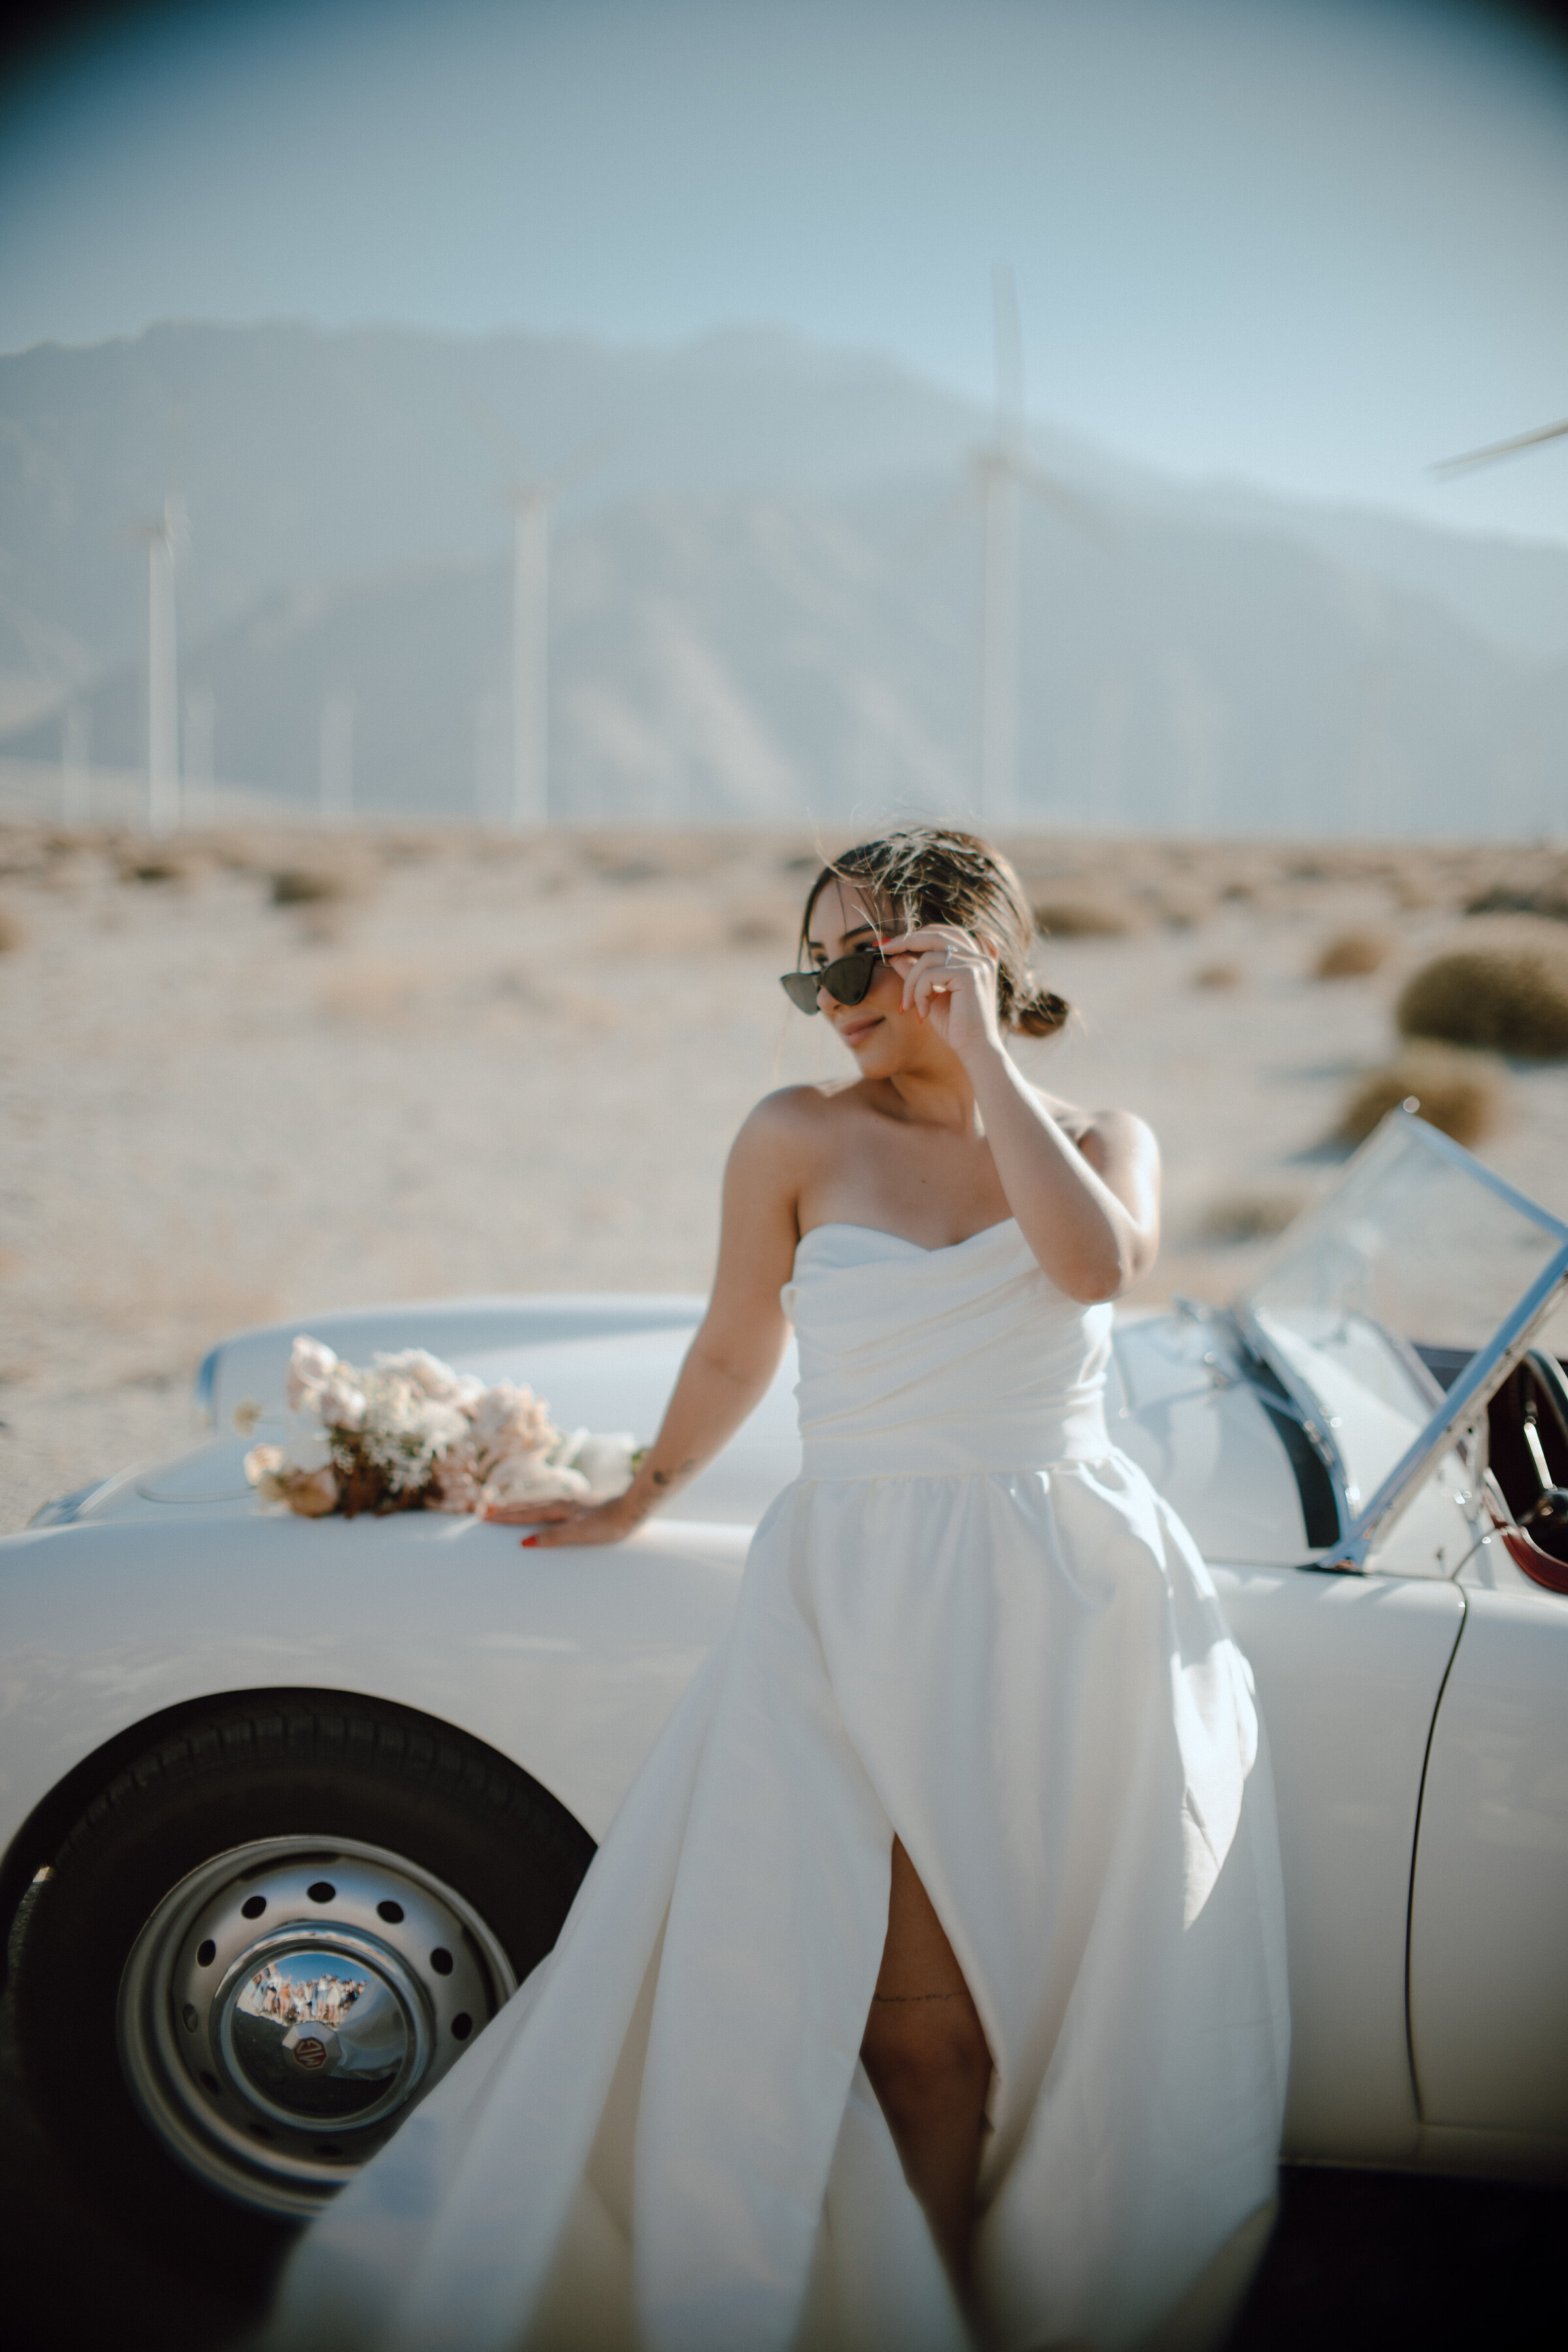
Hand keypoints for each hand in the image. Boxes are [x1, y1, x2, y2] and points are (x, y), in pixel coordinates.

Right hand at [483, 1493, 646, 1548]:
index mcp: (559, 1508)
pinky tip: (545, 1513)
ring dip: (523, 1509)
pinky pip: (553, 1508)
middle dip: (508, 1510)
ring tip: (509, 1511)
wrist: (633, 1510)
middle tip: (488, 1512)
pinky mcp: (583, 1507)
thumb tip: (525, 1542)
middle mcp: (563, 1502)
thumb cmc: (608, 1525)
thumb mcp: (579, 1534)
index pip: (526, 1514)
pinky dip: (540, 1511)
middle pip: (529, 1507)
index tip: (485, 1517)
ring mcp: (573, 1503)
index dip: (506, 1517)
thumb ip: (553, 1537)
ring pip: (541, 1506)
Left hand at [877, 926, 1001, 1059]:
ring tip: (908, 1005)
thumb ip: (917, 973)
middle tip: (883, 950)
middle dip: (905, 941)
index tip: (889, 944)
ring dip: (910, 983)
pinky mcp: (969, 974)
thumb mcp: (931, 994)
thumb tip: (895, 955)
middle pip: (934, 935)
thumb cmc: (956, 1025)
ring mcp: (976, 963)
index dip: (915, 935)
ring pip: (927, 958)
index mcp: (975, 958)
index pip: (942, 934)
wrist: (975, 1049)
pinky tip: (923, 1012)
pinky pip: (929, 975)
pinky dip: (919, 993)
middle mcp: (979, 956)